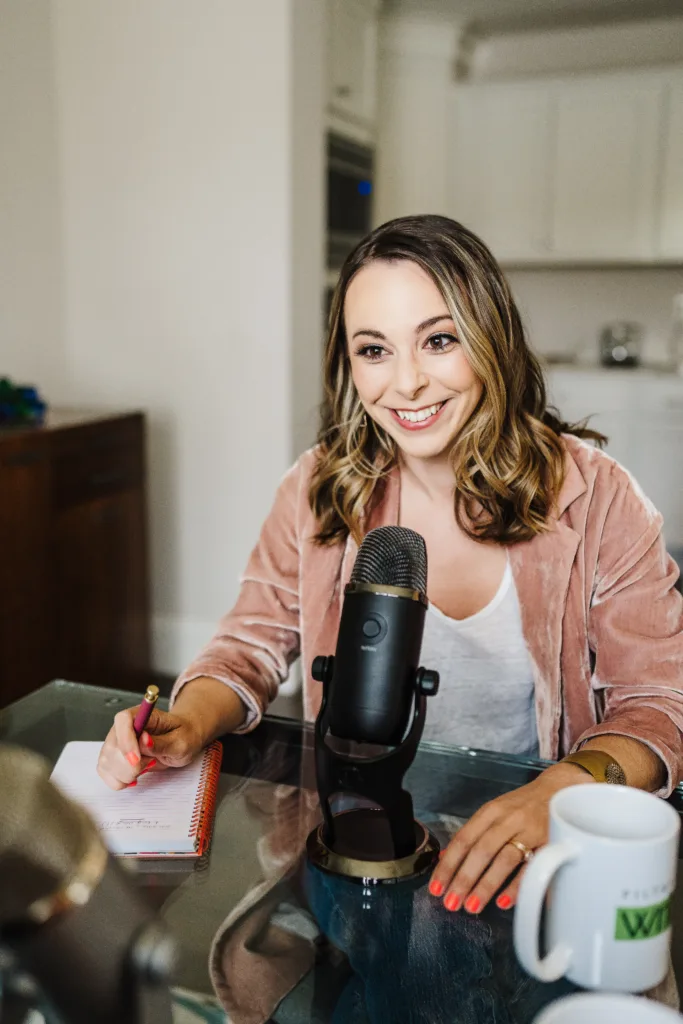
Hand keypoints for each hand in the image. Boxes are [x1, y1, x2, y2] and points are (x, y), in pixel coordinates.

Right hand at [97, 705, 203, 790]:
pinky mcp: (112, 758)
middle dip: (131, 765)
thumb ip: (163, 743)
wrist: (181, 741)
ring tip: (145, 767)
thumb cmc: (183, 736)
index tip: (136, 760)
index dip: (126, 740)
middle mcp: (124, 726)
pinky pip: (105, 772)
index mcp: (141, 714)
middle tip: (151, 762)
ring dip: (126, 774)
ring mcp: (115, 742)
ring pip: (106, 762)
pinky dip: (119, 781)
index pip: (122, 719)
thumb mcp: (182, 741)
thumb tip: (144, 740)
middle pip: (112, 746)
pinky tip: (134, 777)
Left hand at [428, 763, 593, 914]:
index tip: (435, 887)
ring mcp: (530, 830)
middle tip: (450, 902)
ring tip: (472, 906)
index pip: (464, 839)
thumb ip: (474, 833)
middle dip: (464, 879)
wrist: (559, 789)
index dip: (448, 864)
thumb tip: (447, 857)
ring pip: (504, 859)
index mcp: (490, 812)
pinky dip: (516, 885)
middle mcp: (508, 819)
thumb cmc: (522, 805)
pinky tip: (503, 902)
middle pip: (481, 850)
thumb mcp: (495, 812)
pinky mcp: (550, 842)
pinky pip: (531, 867)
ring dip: (486, 885)